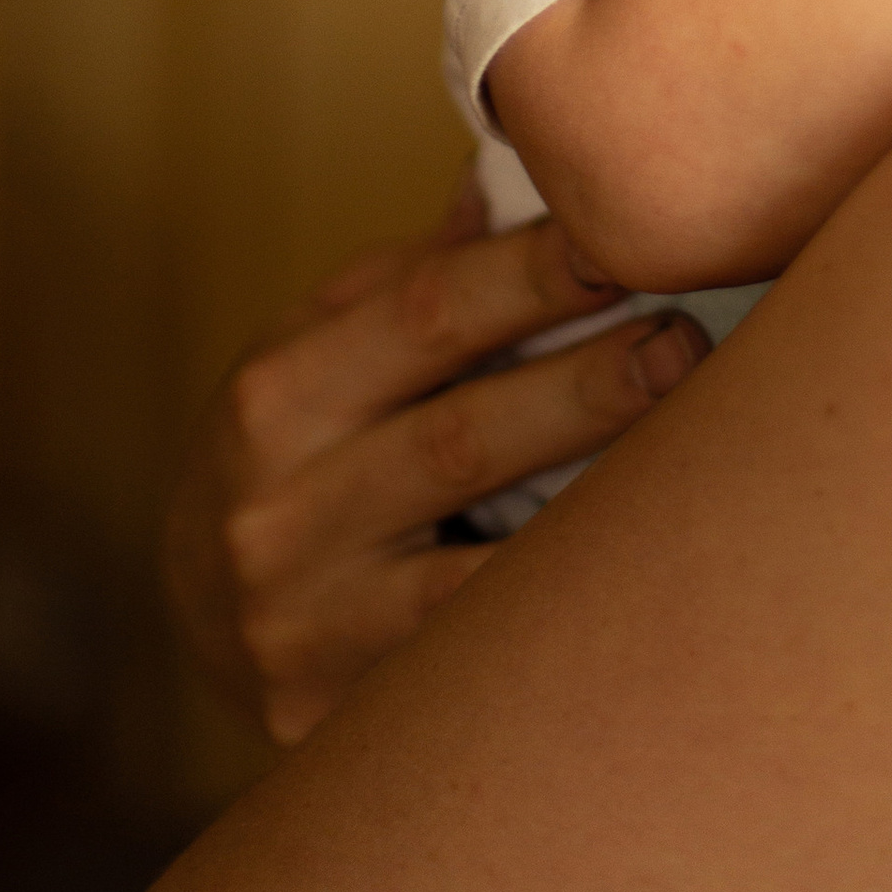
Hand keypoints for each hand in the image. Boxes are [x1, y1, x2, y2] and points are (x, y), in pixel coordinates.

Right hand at [162, 184, 706, 744]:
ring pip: (479, 577)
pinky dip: (563, 629)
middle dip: (588, 389)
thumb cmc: (292, 444)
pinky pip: (476, 672)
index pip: (425, 317)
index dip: (533, 276)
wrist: (191, 614)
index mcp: (278, 399)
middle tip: (688, 344)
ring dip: (597, 517)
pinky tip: (646, 585)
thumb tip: (514, 173)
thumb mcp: (319, 344)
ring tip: (700, 462)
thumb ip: (420, 272)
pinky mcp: (339, 718)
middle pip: (463, 441)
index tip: (627, 244)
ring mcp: (309, 630)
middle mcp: (279, 517)